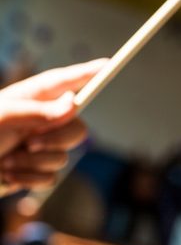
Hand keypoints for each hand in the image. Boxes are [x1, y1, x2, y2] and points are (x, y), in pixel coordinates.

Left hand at [0, 59, 105, 190]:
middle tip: (30, 143)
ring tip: (6, 161)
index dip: (87, 74)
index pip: (64, 83)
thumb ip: (39, 112)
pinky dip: (29, 179)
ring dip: (33, 163)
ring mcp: (39, 148)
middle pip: (77, 128)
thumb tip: (74, 104)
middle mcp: (39, 122)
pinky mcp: (36, 171)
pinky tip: (8, 174)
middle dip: (56, 139)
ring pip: (63, 157)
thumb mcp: (4, 117)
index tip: (107, 66)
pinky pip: (51, 177)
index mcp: (29, 99)